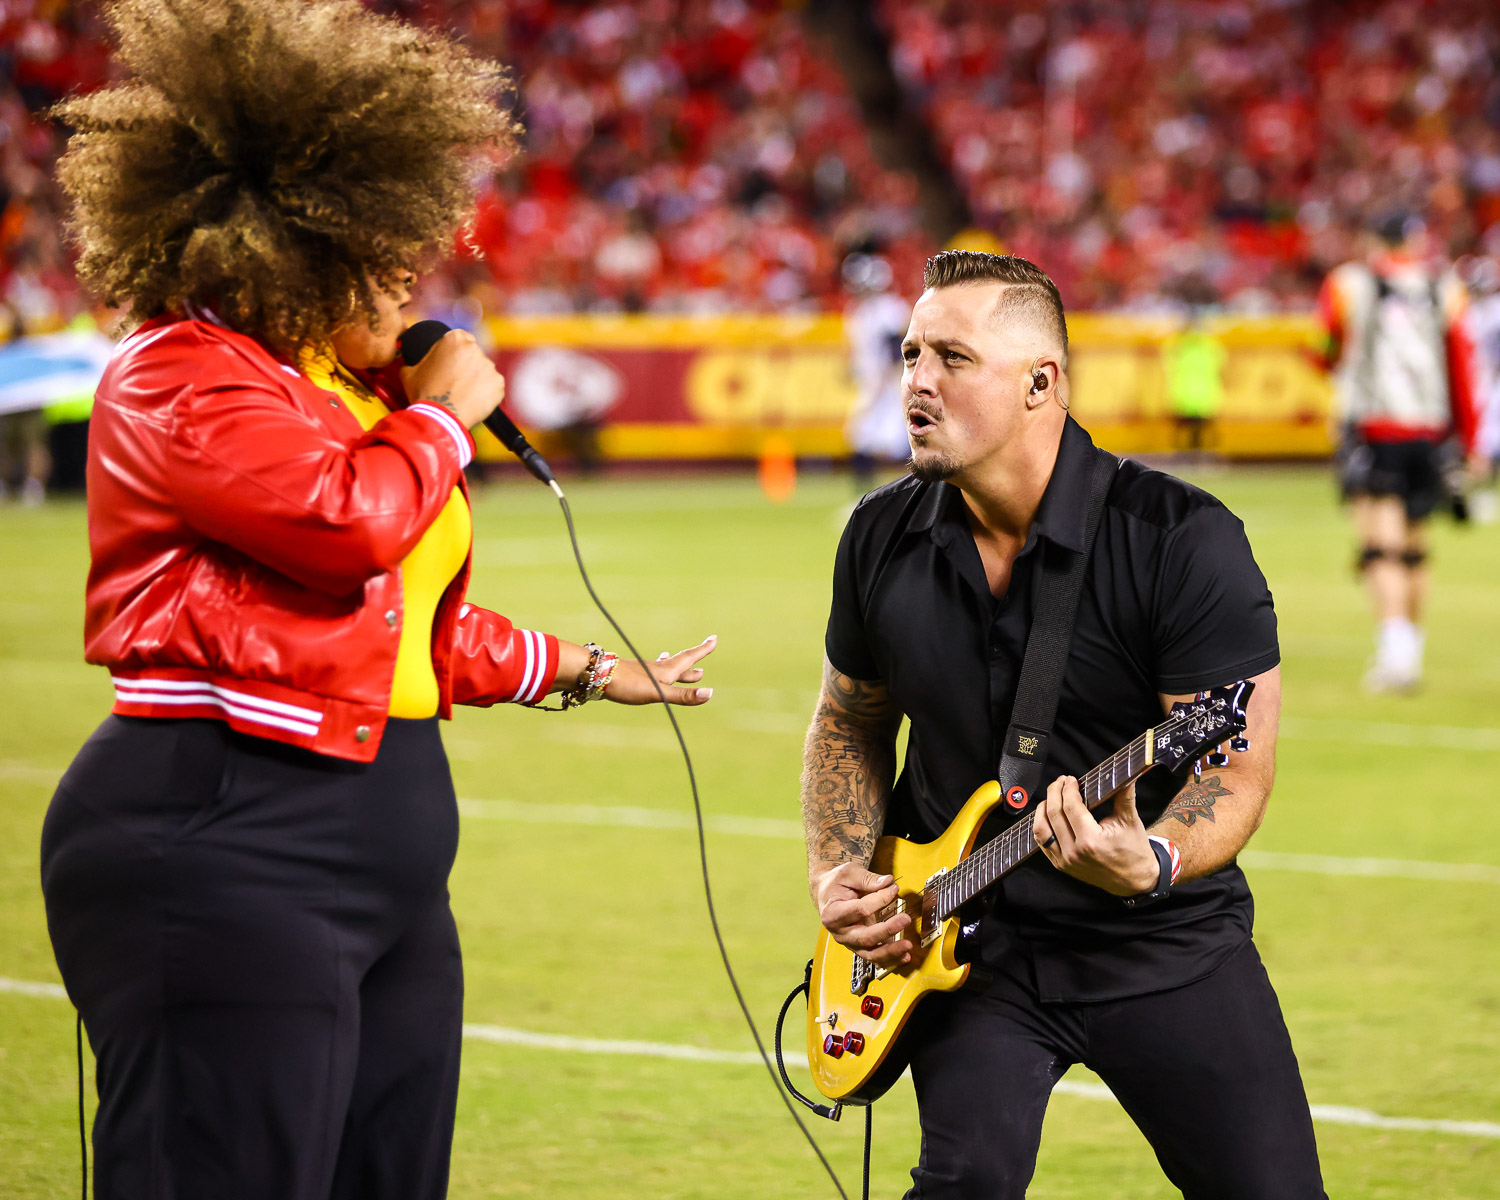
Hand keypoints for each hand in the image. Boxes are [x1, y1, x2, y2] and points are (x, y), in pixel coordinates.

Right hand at [398, 328, 504, 428]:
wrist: (440, 418)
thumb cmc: (424, 394)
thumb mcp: (409, 372)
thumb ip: (414, 361)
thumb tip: (411, 364)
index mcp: (454, 339)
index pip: (461, 338)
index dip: (456, 353)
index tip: (452, 364)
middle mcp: (475, 349)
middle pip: (474, 354)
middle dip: (467, 366)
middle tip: (456, 382)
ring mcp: (489, 366)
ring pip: (484, 370)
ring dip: (477, 379)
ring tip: (464, 394)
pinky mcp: (498, 383)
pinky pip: (493, 386)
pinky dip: (487, 393)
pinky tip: (474, 401)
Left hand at [603, 635, 716, 704]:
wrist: (595, 674)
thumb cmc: (628, 684)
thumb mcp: (658, 692)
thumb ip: (683, 695)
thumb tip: (710, 693)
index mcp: (666, 671)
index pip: (689, 658)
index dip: (702, 650)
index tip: (714, 638)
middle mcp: (656, 668)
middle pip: (680, 663)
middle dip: (694, 660)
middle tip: (704, 654)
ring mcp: (643, 671)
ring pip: (665, 668)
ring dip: (678, 668)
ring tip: (684, 669)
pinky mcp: (631, 676)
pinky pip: (650, 673)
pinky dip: (658, 672)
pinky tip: (648, 675)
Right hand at [812, 862, 911, 968]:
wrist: (827, 895)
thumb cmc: (836, 883)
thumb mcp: (848, 873)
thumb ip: (867, 878)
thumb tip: (887, 882)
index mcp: (832, 912)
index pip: (860, 910)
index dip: (879, 900)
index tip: (894, 889)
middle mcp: (839, 931)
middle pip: (865, 937)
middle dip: (887, 930)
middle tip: (905, 919)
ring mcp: (849, 942)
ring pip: (870, 953)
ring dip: (891, 951)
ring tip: (907, 945)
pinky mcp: (859, 946)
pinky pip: (875, 956)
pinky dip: (891, 958)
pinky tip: (905, 956)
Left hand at [1032, 777, 1158, 895]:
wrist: (1134, 880)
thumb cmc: (1134, 851)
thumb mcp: (1130, 821)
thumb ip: (1124, 795)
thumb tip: (1126, 773)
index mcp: (1092, 841)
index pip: (1071, 807)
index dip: (1068, 789)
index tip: (1070, 780)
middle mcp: (1075, 852)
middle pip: (1054, 815)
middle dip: (1055, 793)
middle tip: (1060, 782)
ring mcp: (1065, 861)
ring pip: (1041, 829)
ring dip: (1042, 809)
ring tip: (1051, 797)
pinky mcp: (1061, 866)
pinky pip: (1042, 843)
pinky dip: (1041, 826)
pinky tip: (1046, 815)